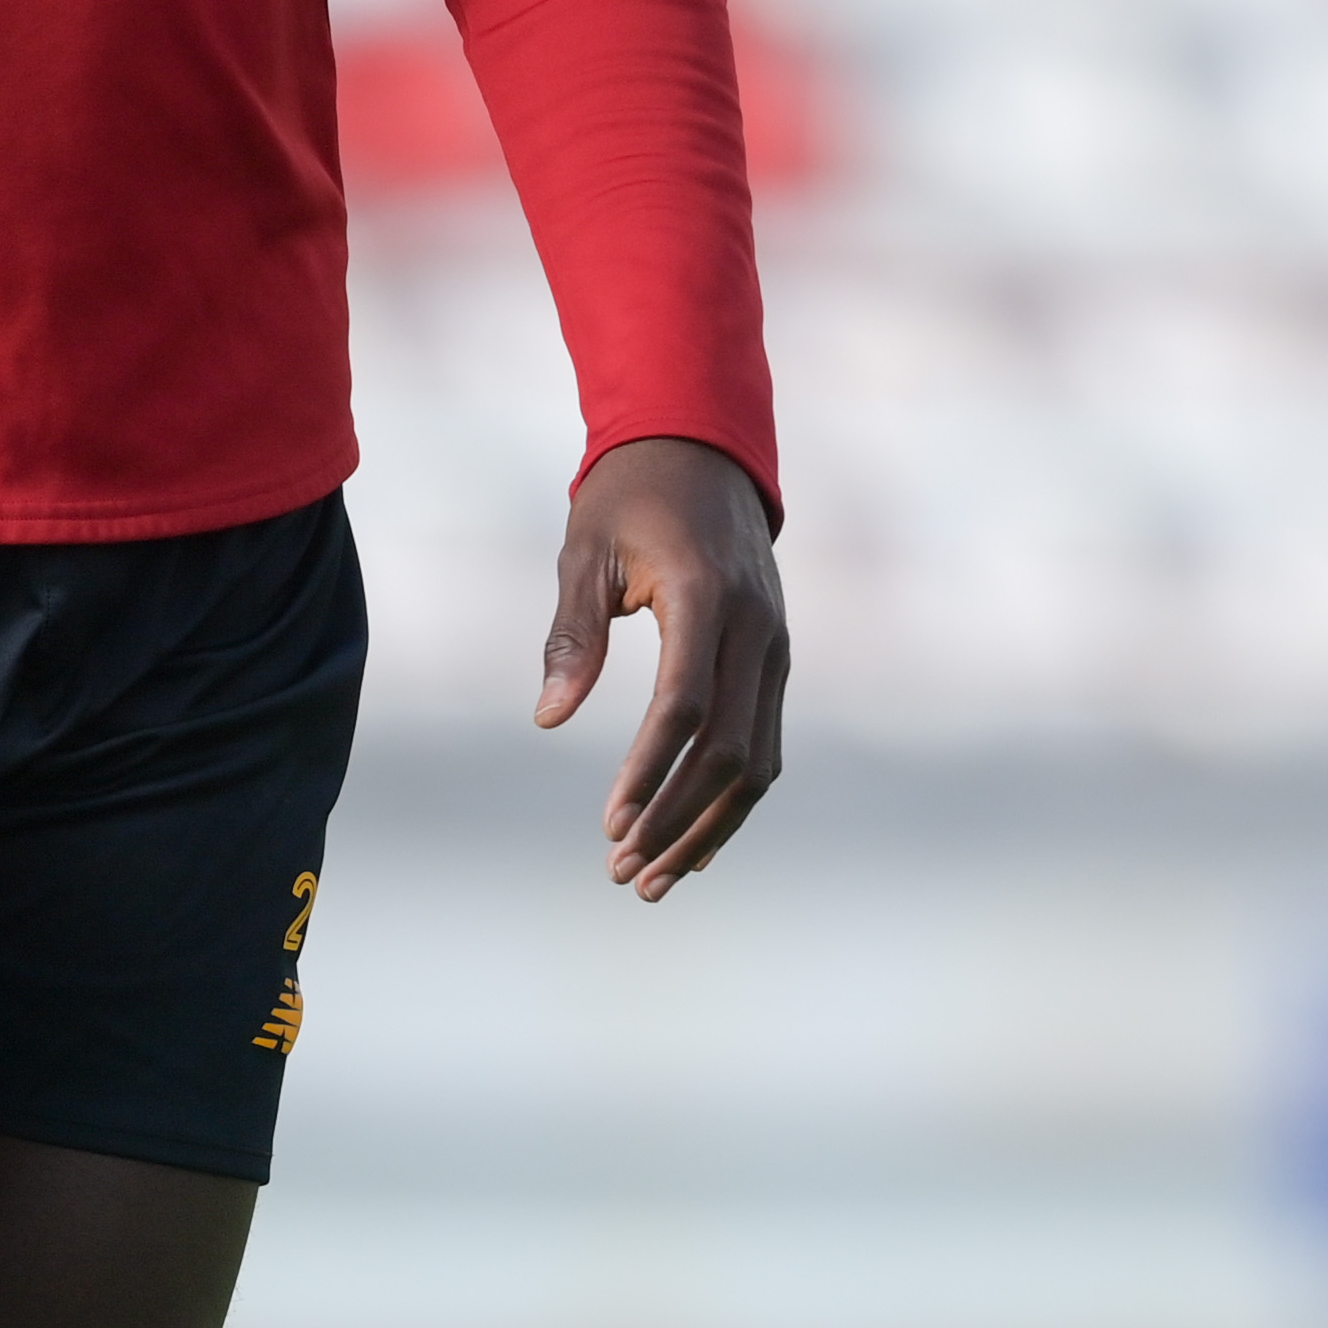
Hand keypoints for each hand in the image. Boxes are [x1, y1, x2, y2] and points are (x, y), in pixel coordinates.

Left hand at [535, 434, 787, 902]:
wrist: (703, 447)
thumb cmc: (629, 496)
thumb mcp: (584, 550)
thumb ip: (573, 636)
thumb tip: (549, 720)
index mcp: (705, 595)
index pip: (684, 707)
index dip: (650, 773)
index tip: (611, 825)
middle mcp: (756, 628)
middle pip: (729, 751)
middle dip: (676, 821)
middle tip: (621, 871)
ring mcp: (777, 647)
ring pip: (758, 762)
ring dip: (707, 828)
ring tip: (652, 880)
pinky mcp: (778, 661)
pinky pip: (765, 744)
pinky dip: (733, 801)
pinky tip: (694, 845)